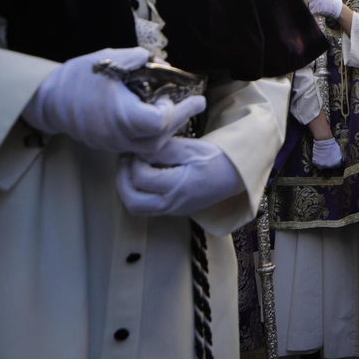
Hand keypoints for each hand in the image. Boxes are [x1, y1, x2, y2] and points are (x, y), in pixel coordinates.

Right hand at [22, 47, 206, 154]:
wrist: (46, 99)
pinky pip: (136, 146)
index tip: (187, 97)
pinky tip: (155, 119)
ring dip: (167, 131)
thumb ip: (134, 59)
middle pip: (160, 139)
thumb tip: (153, 58)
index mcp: (121, 115)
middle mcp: (118, 135)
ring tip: (176, 112)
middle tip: (193, 104)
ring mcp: (112, 144)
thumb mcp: (106, 59)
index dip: (178, 111)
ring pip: (150, 147)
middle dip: (179, 122)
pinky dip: (151, 136)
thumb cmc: (76, 78)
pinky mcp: (107, 145)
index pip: (160, 123)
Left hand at [116, 137, 242, 216]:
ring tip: (130, 169)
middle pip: (133, 202)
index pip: (142, 178)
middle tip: (125, 161)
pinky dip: (137, 193)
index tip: (139, 148)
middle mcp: (173, 203)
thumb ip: (165, 149)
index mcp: (179, 186)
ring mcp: (172, 210)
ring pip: (136, 208)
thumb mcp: (191, 148)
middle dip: (122, 180)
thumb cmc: (216, 159)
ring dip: (126, 189)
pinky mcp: (173, 210)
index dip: (134, 161)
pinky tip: (141, 177)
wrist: (236, 175)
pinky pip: (146, 207)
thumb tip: (140, 149)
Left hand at [305, 0, 343, 20]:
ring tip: (319, 8)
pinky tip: (319, 11)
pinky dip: (314, 12)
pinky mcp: (317, 9)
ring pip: (310, 5)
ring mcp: (318, 2)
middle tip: (317, 4)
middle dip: (312, 2)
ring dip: (313, 8)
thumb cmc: (331, 0)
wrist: (336, 7)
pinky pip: (312, 11)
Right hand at [311, 137, 343, 168]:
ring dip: (323, 163)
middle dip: (329, 163)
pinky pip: (316, 163)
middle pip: (330, 166)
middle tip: (327, 158)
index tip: (334, 159)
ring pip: (322, 166)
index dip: (335, 162)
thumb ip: (338, 157)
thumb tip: (338, 159)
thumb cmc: (332, 144)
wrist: (324, 141)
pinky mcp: (316, 162)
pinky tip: (318, 156)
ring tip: (322, 157)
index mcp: (336, 163)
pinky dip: (317, 161)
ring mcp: (322, 165)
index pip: (337, 165)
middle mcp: (330, 166)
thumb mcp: (338, 151)